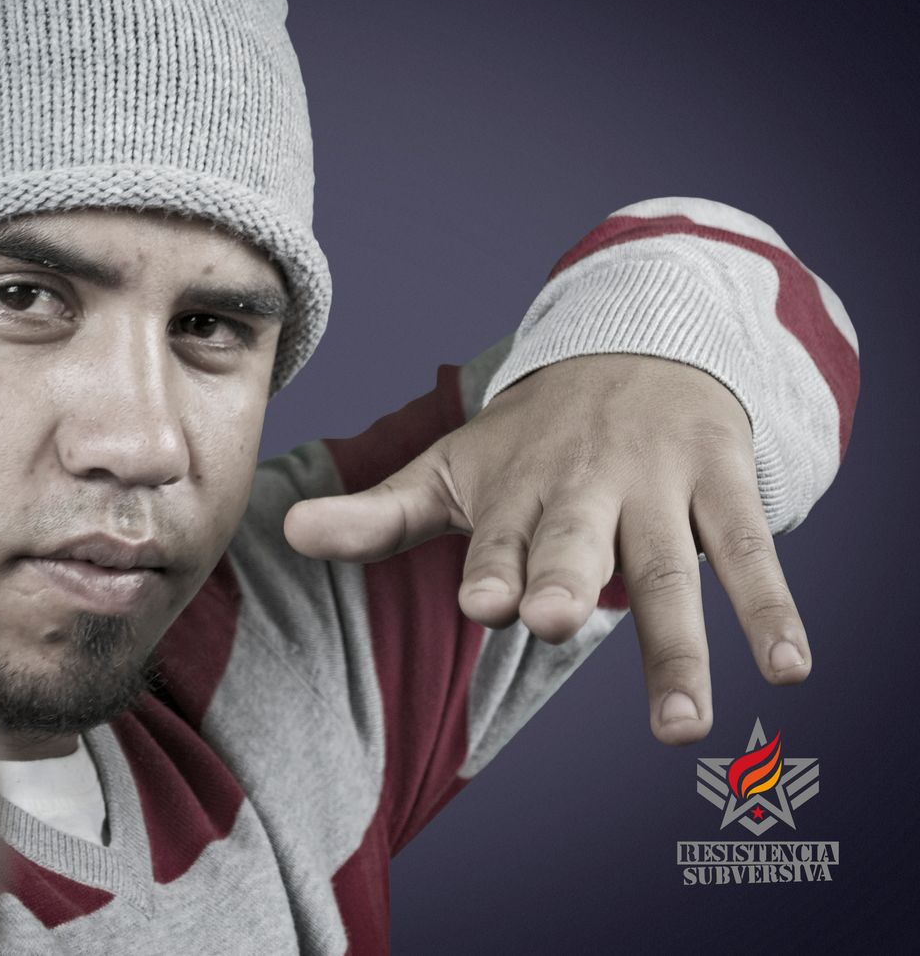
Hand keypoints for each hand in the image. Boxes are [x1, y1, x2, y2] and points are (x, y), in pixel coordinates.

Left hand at [283, 354, 808, 744]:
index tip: (485, 603)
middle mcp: (584, 488)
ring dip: (677, 645)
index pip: (497, 537)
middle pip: (577, 542)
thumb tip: (287, 532)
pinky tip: (788, 668)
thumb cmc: (530, 440)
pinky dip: (771, 609)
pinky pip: (749, 552)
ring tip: (679, 725)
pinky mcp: (722, 485)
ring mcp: (658, 486)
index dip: (492, 567)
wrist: (636, 348)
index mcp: (513, 491)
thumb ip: (378, 515)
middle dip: (565, 578)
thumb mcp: (452, 470)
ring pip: (670, 567)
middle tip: (552, 620)